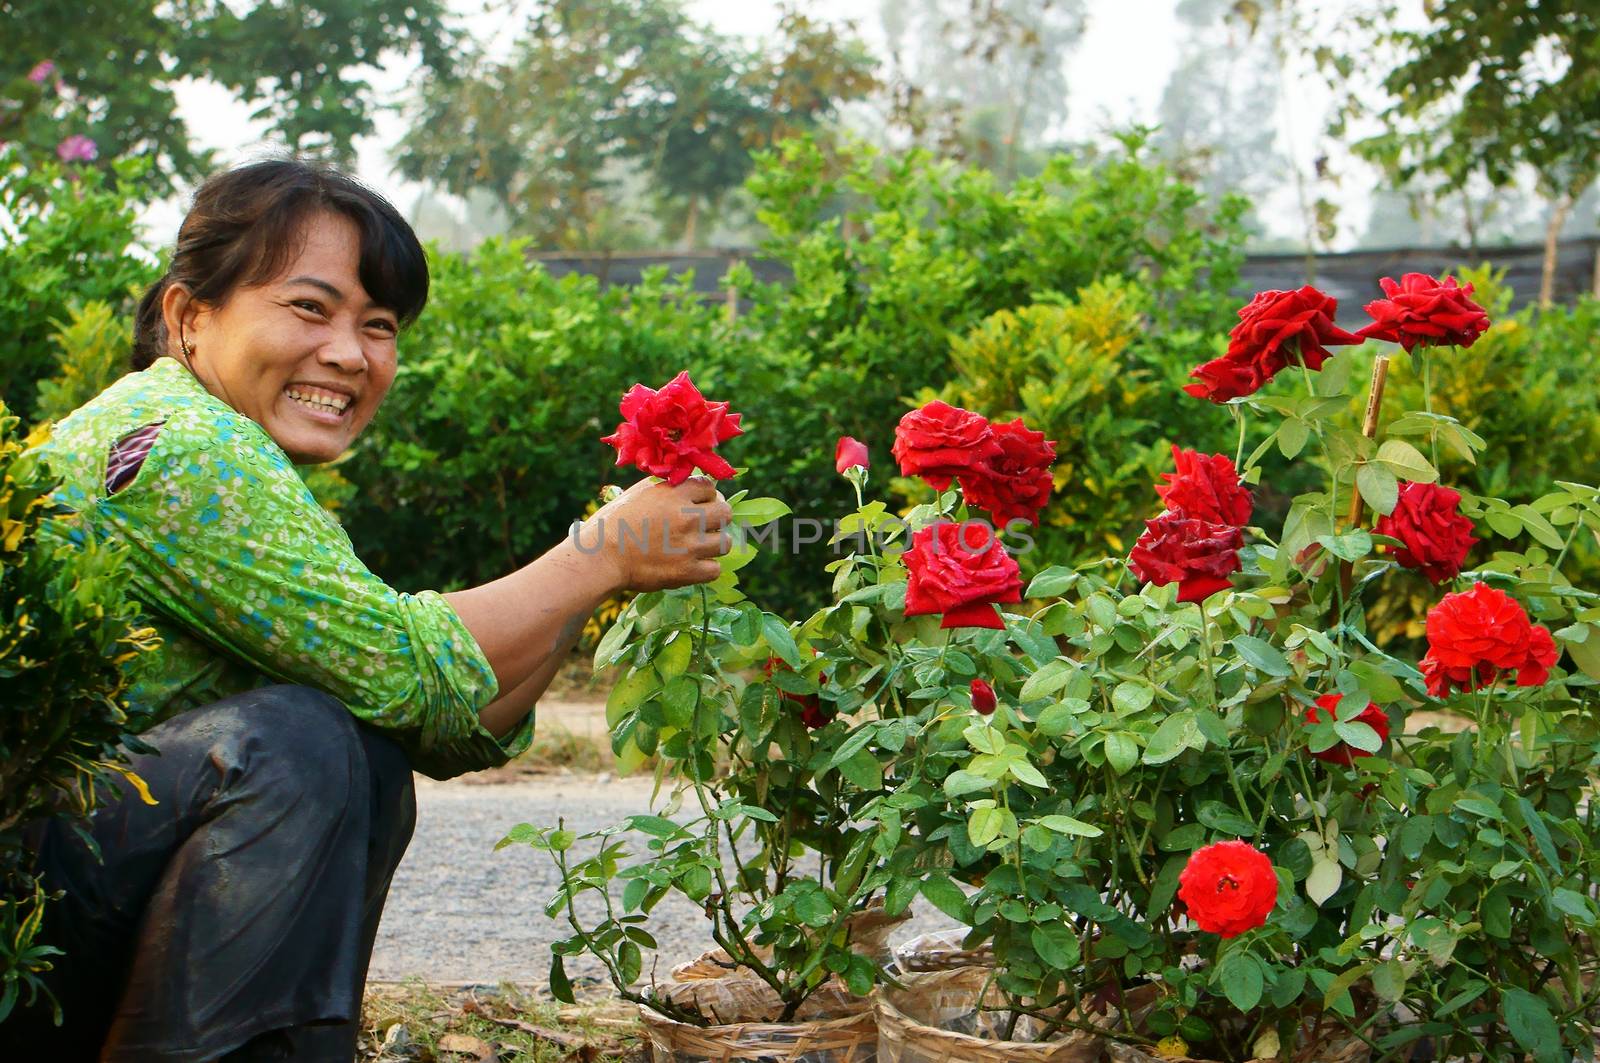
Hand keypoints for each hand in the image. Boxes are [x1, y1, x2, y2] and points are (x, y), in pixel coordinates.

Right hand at [582, 477, 731, 592]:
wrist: (600, 557)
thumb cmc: (613, 524)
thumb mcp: (639, 494)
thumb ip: (667, 489)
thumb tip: (689, 487)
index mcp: (674, 493)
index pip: (710, 487)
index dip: (705, 497)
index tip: (697, 505)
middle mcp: (686, 515)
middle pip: (725, 513)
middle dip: (716, 519)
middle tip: (703, 527)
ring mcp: (689, 545)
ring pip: (725, 542)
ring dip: (713, 546)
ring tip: (697, 549)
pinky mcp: (687, 571)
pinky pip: (715, 570)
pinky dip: (705, 570)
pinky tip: (692, 567)